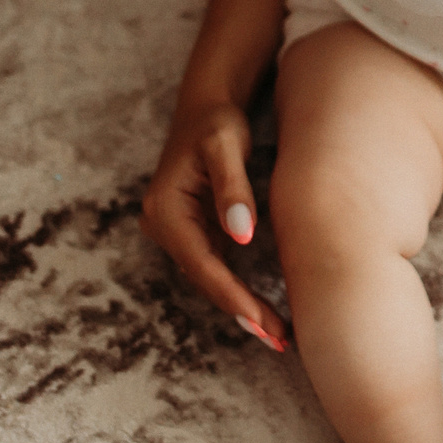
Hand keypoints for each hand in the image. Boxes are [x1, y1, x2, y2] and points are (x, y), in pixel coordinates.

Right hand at [139, 94, 290, 350]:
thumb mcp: (226, 146)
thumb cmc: (216, 121)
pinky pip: (214, 267)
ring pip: (209, 277)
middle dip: (241, 310)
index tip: (262, 322)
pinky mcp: (191, 231)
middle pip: (205, 278)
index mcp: (166, 210)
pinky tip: (262, 308)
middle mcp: (163, 225)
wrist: (206, 104)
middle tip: (280, 338)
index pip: (203, 264)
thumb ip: (233, 189)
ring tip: (277, 332)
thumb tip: (242, 236)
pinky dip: (237, 288)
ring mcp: (175, 231)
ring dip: (240, 305)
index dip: (233, 296)